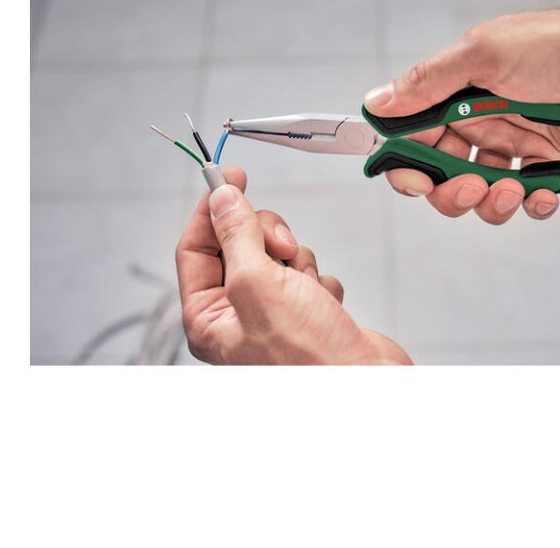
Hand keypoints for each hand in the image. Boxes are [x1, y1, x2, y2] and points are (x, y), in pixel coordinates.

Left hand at [175, 166, 410, 364]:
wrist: (365, 383)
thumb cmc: (307, 356)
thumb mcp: (257, 283)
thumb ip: (236, 234)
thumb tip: (221, 197)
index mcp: (208, 318)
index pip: (195, 248)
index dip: (212, 209)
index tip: (230, 176)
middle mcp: (236, 316)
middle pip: (239, 244)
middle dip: (265, 237)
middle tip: (281, 247)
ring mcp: (273, 313)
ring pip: (277, 255)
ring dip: (297, 262)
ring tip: (306, 288)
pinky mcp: (307, 311)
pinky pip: (307, 272)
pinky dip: (319, 281)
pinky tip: (324, 305)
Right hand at [364, 4, 559, 223]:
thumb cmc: (559, 46)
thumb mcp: (485, 55)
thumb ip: (429, 83)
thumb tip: (376, 103)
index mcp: (451, 90)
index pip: (408, 135)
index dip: (405, 165)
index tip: (418, 182)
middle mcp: (473, 116)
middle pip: (438, 174)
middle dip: (452, 192)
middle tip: (475, 187)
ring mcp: (505, 138)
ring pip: (477, 191)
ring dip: (492, 202)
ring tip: (518, 188)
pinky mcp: (538, 157)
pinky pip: (521, 194)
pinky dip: (530, 202)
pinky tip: (544, 192)